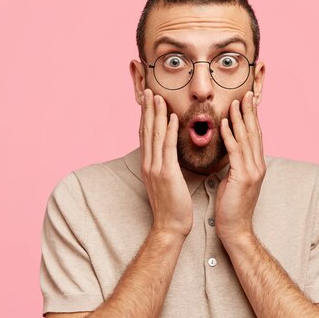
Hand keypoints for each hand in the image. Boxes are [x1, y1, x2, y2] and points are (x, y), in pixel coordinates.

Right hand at [139, 89, 192, 238]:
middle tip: (148, 90)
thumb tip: (169, 152)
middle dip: (147, 109)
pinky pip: (167, 147)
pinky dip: (168, 130)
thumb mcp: (166, 181)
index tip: (148, 99)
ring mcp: (155, 168)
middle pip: (146, 130)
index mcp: (148, 164)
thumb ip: (165, 165)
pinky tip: (172, 117)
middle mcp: (148, 163)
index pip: (145, 135)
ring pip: (154, 135)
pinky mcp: (166, 173)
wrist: (170, 227)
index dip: (146, 115)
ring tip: (157, 96)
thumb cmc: (172, 206)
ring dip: (156, 114)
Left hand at [215, 90, 266, 244]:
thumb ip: (235, 163)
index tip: (248, 101)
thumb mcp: (234, 180)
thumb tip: (229, 149)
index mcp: (256, 165)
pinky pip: (235, 151)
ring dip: (240, 118)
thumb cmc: (231, 206)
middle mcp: (258, 165)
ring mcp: (253, 171)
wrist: (235, 229)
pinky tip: (223, 123)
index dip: (252, 117)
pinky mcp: (243, 177)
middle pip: (254, 132)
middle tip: (247, 93)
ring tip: (236, 102)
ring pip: (246, 139)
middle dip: (250, 111)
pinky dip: (229, 135)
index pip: (255, 136)